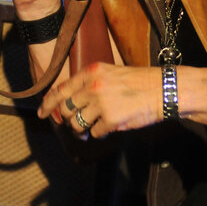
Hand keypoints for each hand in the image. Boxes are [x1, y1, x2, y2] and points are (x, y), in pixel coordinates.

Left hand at [38, 63, 162, 137]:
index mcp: (92, 72)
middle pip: (66, 109)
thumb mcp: (113, 73)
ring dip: (83, 129)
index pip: (61, 89)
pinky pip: (95, 133)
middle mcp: (93, 86)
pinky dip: (101, 133)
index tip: (42, 113)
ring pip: (77, 124)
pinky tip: (112, 126)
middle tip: (76, 125)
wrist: (164, 89)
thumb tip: (74, 102)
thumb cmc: (141, 82)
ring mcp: (101, 103)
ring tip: (94, 127)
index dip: (48, 103)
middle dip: (68, 120)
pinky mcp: (110, 119)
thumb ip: (92, 84)